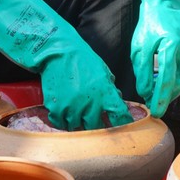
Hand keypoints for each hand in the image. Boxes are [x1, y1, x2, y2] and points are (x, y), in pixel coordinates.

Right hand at [0, 0, 131, 129]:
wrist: (58, 52)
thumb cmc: (82, 59)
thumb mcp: (102, 70)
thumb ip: (110, 88)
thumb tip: (116, 99)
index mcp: (105, 93)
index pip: (120, 116)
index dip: (122, 122)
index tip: (120, 124)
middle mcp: (91, 104)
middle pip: (96, 127)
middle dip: (96, 124)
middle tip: (92, 118)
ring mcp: (73, 108)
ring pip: (77, 128)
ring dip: (78, 122)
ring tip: (76, 113)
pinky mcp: (57, 108)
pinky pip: (60, 123)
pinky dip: (62, 120)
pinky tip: (64, 111)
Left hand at [132, 0, 179, 117]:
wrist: (165, 6)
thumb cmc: (150, 24)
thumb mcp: (140, 46)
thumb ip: (142, 70)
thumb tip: (145, 92)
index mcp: (170, 47)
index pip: (166, 80)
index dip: (160, 99)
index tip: (155, 112)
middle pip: (178, 84)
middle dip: (166, 98)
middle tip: (155, 107)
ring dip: (172, 92)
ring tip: (159, 98)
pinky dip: (178, 83)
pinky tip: (168, 87)